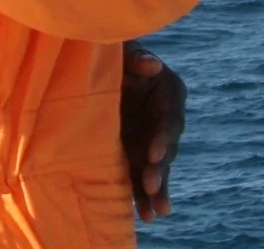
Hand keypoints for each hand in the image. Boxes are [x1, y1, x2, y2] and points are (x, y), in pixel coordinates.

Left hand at [121, 42, 186, 220]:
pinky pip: (143, 175)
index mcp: (168, 90)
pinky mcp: (138, 151)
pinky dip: (143, 195)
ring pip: (158, 167)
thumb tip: (153, 64)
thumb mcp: (121, 48)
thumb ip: (136, 57)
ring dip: (156, 188)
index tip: (154, 154)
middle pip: (167, 146)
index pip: (171, 116)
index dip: (164, 136)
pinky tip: (146, 215)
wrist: (92, 63)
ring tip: (153, 212)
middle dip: (159, 168)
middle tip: (149, 184)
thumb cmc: (109, 50)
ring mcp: (152, 136)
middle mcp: (165, 117)